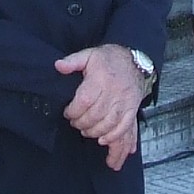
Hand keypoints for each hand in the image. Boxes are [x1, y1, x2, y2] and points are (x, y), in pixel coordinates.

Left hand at [54, 44, 145, 169]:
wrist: (135, 61)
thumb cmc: (109, 59)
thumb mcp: (89, 54)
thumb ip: (72, 61)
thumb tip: (58, 65)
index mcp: (101, 78)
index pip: (84, 100)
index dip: (73, 111)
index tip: (68, 113)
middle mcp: (114, 91)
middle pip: (95, 115)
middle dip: (81, 123)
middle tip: (75, 123)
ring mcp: (125, 102)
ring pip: (108, 123)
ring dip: (94, 131)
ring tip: (85, 130)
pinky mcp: (132, 109)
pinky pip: (123, 127)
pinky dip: (112, 136)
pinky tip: (103, 139)